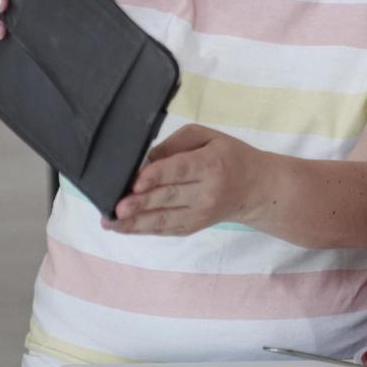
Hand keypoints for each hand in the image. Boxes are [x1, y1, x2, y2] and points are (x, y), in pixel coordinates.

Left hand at [103, 124, 263, 235]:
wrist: (255, 189)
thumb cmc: (229, 156)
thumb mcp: (208, 136)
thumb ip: (176, 144)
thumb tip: (145, 161)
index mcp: (211, 164)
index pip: (181, 171)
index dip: (157, 176)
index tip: (135, 182)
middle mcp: (206, 192)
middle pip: (169, 198)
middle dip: (140, 204)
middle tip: (116, 208)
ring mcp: (200, 214)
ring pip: (164, 220)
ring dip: (135, 223)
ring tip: (110, 223)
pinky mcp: (193, 227)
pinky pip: (165, 230)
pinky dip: (143, 230)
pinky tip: (123, 228)